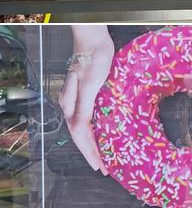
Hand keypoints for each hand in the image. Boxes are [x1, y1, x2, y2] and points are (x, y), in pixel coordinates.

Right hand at [58, 25, 113, 174]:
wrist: (93, 39)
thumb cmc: (93, 59)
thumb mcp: (90, 84)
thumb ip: (83, 107)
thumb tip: (79, 130)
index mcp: (71, 105)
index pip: (81, 136)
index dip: (91, 153)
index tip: (100, 167)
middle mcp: (70, 105)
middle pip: (81, 136)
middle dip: (91, 153)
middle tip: (103, 168)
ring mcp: (76, 99)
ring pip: (84, 128)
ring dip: (93, 144)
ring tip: (103, 156)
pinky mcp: (85, 93)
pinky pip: (89, 118)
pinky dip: (95, 130)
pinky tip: (103, 133)